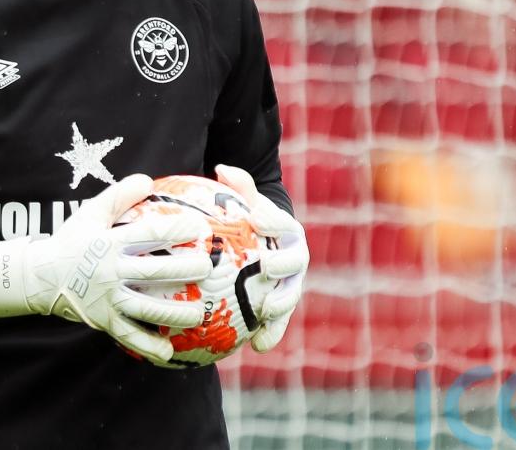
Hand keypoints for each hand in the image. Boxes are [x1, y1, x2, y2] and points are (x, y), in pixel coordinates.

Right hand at [0, 174, 212, 364]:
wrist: (39, 276)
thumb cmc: (72, 240)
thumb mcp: (90, 213)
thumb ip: (119, 195)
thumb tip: (148, 179)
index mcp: (109, 242)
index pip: (147, 234)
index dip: (174, 229)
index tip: (199, 226)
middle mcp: (110, 271)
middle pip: (152, 272)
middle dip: (183, 270)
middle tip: (207, 267)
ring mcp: (107, 299)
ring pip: (145, 308)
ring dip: (174, 314)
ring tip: (200, 315)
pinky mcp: (104, 320)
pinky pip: (129, 335)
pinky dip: (148, 346)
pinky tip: (169, 352)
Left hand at [214, 164, 307, 352]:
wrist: (264, 247)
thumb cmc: (250, 221)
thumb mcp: (246, 202)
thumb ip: (238, 187)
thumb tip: (221, 168)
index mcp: (286, 231)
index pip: (282, 223)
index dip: (272, 219)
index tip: (256, 218)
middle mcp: (294, 257)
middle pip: (294, 261)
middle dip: (283, 263)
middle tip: (266, 265)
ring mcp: (291, 284)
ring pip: (290, 295)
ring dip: (281, 304)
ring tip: (266, 311)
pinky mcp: (283, 307)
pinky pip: (279, 323)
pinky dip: (272, 334)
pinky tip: (257, 347)